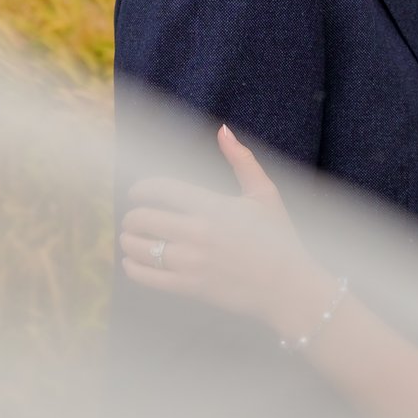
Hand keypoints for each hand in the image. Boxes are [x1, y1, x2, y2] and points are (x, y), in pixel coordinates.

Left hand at [118, 127, 335, 337]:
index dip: (140, 189)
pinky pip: (147, 276)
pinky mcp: (190, 287)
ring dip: (128, 241)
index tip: (136, 193)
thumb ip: (242, 160)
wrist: (288, 288)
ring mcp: (193, 262)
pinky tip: (132, 262)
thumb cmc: (279, 238)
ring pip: (139, 247)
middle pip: (143, 218)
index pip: (160, 189)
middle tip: (133, 218)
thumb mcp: (264, 194)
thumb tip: (223, 129)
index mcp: (213, 206)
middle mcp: (199, 232)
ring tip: (131, 238)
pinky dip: (132, 268)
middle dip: (132, 217)